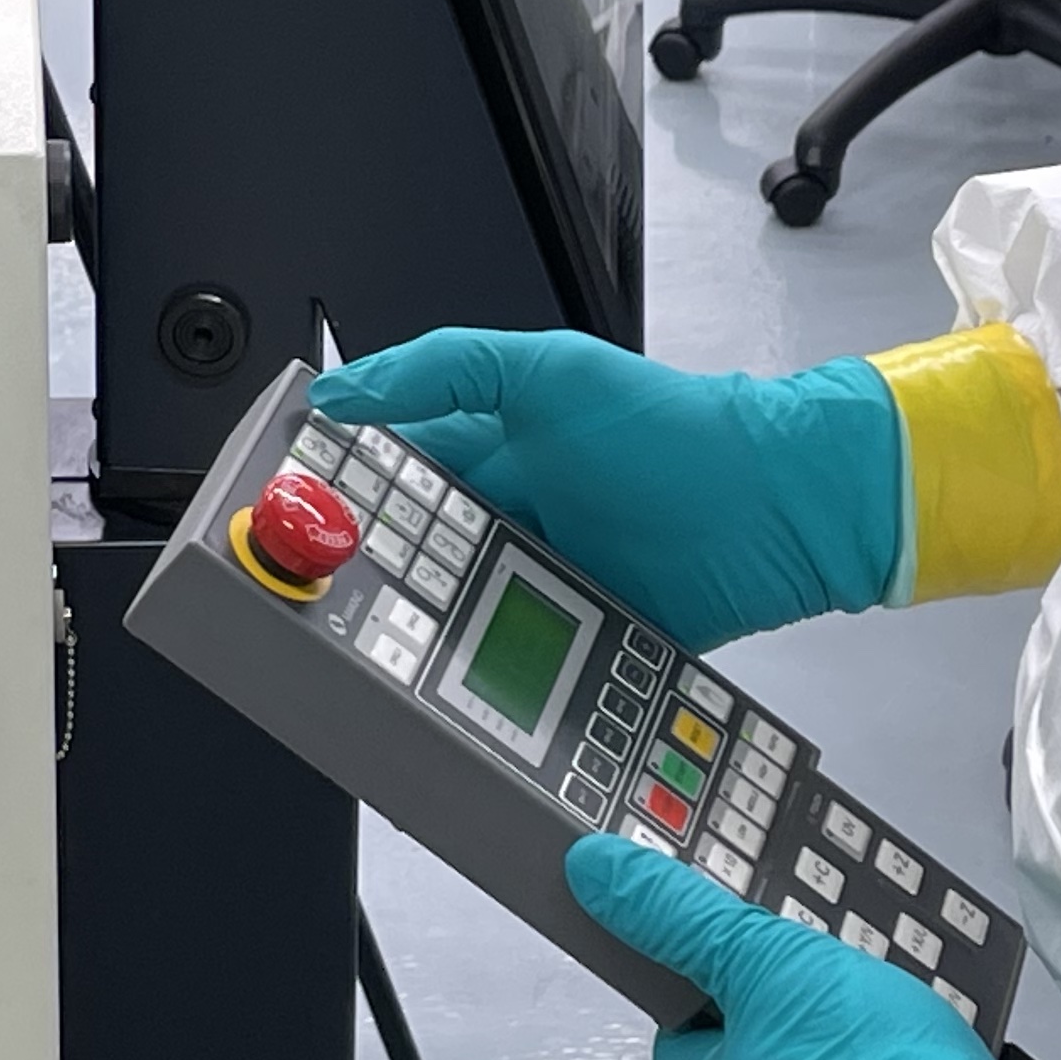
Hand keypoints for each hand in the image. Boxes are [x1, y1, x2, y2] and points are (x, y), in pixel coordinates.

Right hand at [311, 328, 901, 648]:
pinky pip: (509, 665)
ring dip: (416, 635)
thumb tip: (341, 392)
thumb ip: (441, 370)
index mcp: (485, 447)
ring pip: (446, 619)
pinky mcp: (573, 640)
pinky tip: (447, 689)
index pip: (382, 473)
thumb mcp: (549, 373)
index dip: (331, 496)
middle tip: (318, 607)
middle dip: (363, 582)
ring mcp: (536, 583)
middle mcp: (503, 518)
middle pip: (404, 557)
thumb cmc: (674, 431)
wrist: (776, 511)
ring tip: (372, 656)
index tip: (284, 523)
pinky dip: (480, 677)